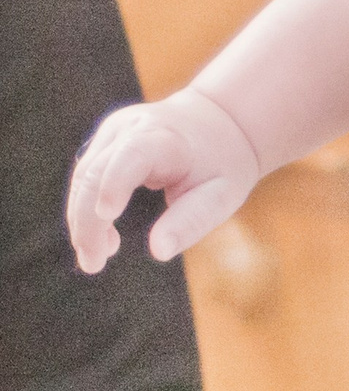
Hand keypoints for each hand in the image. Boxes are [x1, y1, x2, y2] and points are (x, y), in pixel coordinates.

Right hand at [66, 88, 260, 270]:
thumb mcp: (223, 195)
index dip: (115, 183)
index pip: (133, 155)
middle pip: (96, 172)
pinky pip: (85, 177)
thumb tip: (159, 252)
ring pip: (83, 177)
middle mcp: (134, 128)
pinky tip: (101, 240)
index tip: (107, 216)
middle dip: (88, 221)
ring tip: (97, 258)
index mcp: (168, 137)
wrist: (218, 124)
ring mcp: (114, 132)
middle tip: (93, 265)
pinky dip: (86, 210)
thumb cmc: (223, 164)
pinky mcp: (105, 141)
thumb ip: (192, 221)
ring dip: (82, 220)